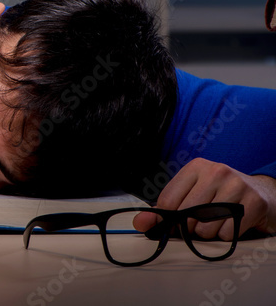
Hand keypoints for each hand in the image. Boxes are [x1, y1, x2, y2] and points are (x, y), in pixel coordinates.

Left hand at [132, 158, 275, 239]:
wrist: (262, 193)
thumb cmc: (221, 194)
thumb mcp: (193, 193)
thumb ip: (165, 208)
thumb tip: (139, 223)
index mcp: (196, 167)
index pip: (168, 201)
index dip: (167, 220)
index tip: (171, 225)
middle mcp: (217, 172)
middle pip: (187, 216)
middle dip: (190, 227)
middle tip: (200, 222)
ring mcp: (237, 186)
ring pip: (206, 228)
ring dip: (209, 233)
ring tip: (218, 221)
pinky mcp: (254, 203)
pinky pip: (228, 234)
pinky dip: (227, 236)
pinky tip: (233, 223)